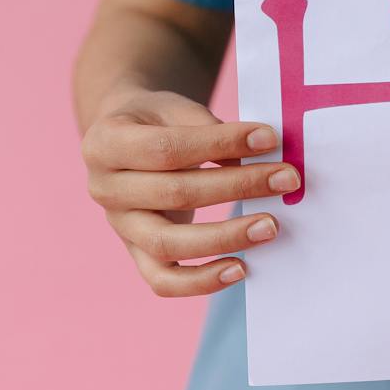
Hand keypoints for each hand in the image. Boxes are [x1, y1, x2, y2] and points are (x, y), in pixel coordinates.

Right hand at [81, 88, 293, 296]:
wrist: (125, 143)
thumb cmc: (156, 121)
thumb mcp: (173, 108)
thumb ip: (208, 129)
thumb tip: (258, 157)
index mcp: (105, 143)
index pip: (166, 148)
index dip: (219, 144)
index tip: (268, 139)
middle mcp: (103, 189)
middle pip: (174, 193)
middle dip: (237, 187)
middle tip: (286, 179)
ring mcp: (119, 227)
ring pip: (168, 244)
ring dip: (225, 238)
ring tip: (270, 226)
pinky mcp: (136, 254)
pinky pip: (164, 281)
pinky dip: (202, 281)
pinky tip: (241, 268)